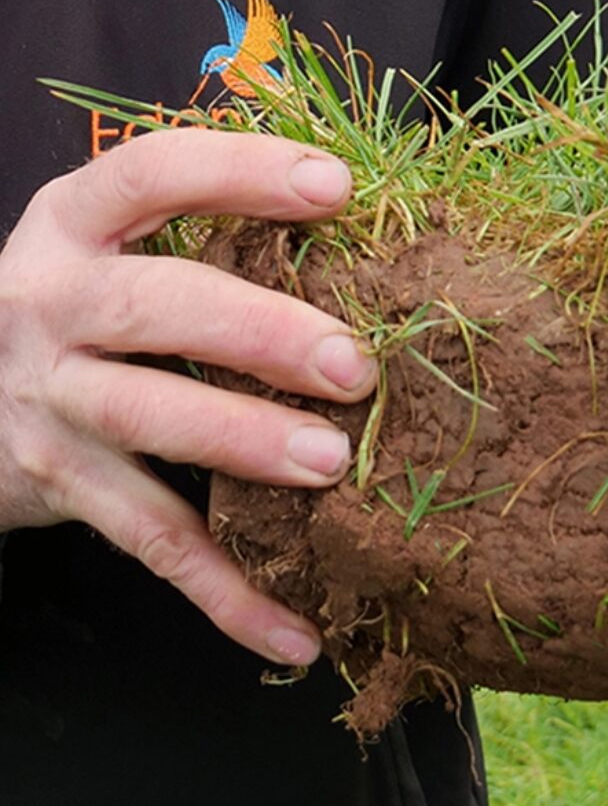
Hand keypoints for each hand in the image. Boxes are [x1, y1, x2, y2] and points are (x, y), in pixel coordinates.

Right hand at [0, 128, 375, 664]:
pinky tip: (299, 631)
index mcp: (73, 228)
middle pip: (153, 308)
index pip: (150, 176)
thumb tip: (359, 229)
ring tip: (329, 466)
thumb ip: (201, 241)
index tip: (334, 186)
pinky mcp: (63, 489)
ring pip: (148, 421)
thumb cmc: (76, 312)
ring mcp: (50, 402)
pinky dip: (228, 595)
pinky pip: (153, 545)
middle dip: (257, 333)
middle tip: (353, 367)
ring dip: (240, 444)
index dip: (240, 173)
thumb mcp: (111, 254)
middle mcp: (50, 305)